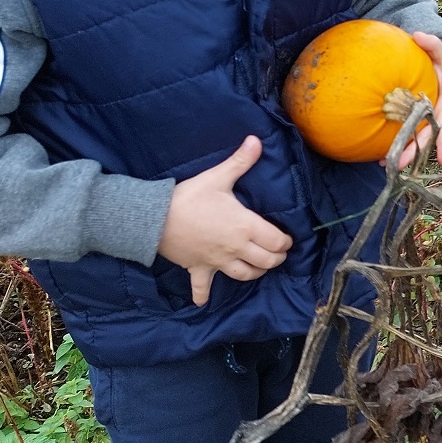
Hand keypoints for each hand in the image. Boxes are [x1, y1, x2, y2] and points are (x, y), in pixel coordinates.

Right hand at [158, 136, 292, 306]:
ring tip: (259, 267)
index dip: (286, 241)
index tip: (287, 239)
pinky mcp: (198, 268)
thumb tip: (257, 140)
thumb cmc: (190, 197)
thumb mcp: (218, 177)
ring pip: (244, 275)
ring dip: (255, 273)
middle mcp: (235, 248)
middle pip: (266, 261)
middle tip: (279, 253)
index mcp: (246, 226)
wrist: (154, 218)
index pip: (277, 241)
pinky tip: (203, 302)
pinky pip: (201, 287)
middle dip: (276, 258)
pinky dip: (203, 295)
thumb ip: (241, 161)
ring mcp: (217, 261)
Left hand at [397, 32, 441, 166]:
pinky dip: (397, 144)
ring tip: (387, 165)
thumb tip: (419, 36)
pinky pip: (407, 133)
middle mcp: (439, 116)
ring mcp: (427, 120)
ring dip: (405, 153)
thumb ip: (433, 44)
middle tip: (404, 165)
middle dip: (417, 153)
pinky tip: (380, 154)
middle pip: (429, 137)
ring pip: (417, 140)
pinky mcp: (416, 121)